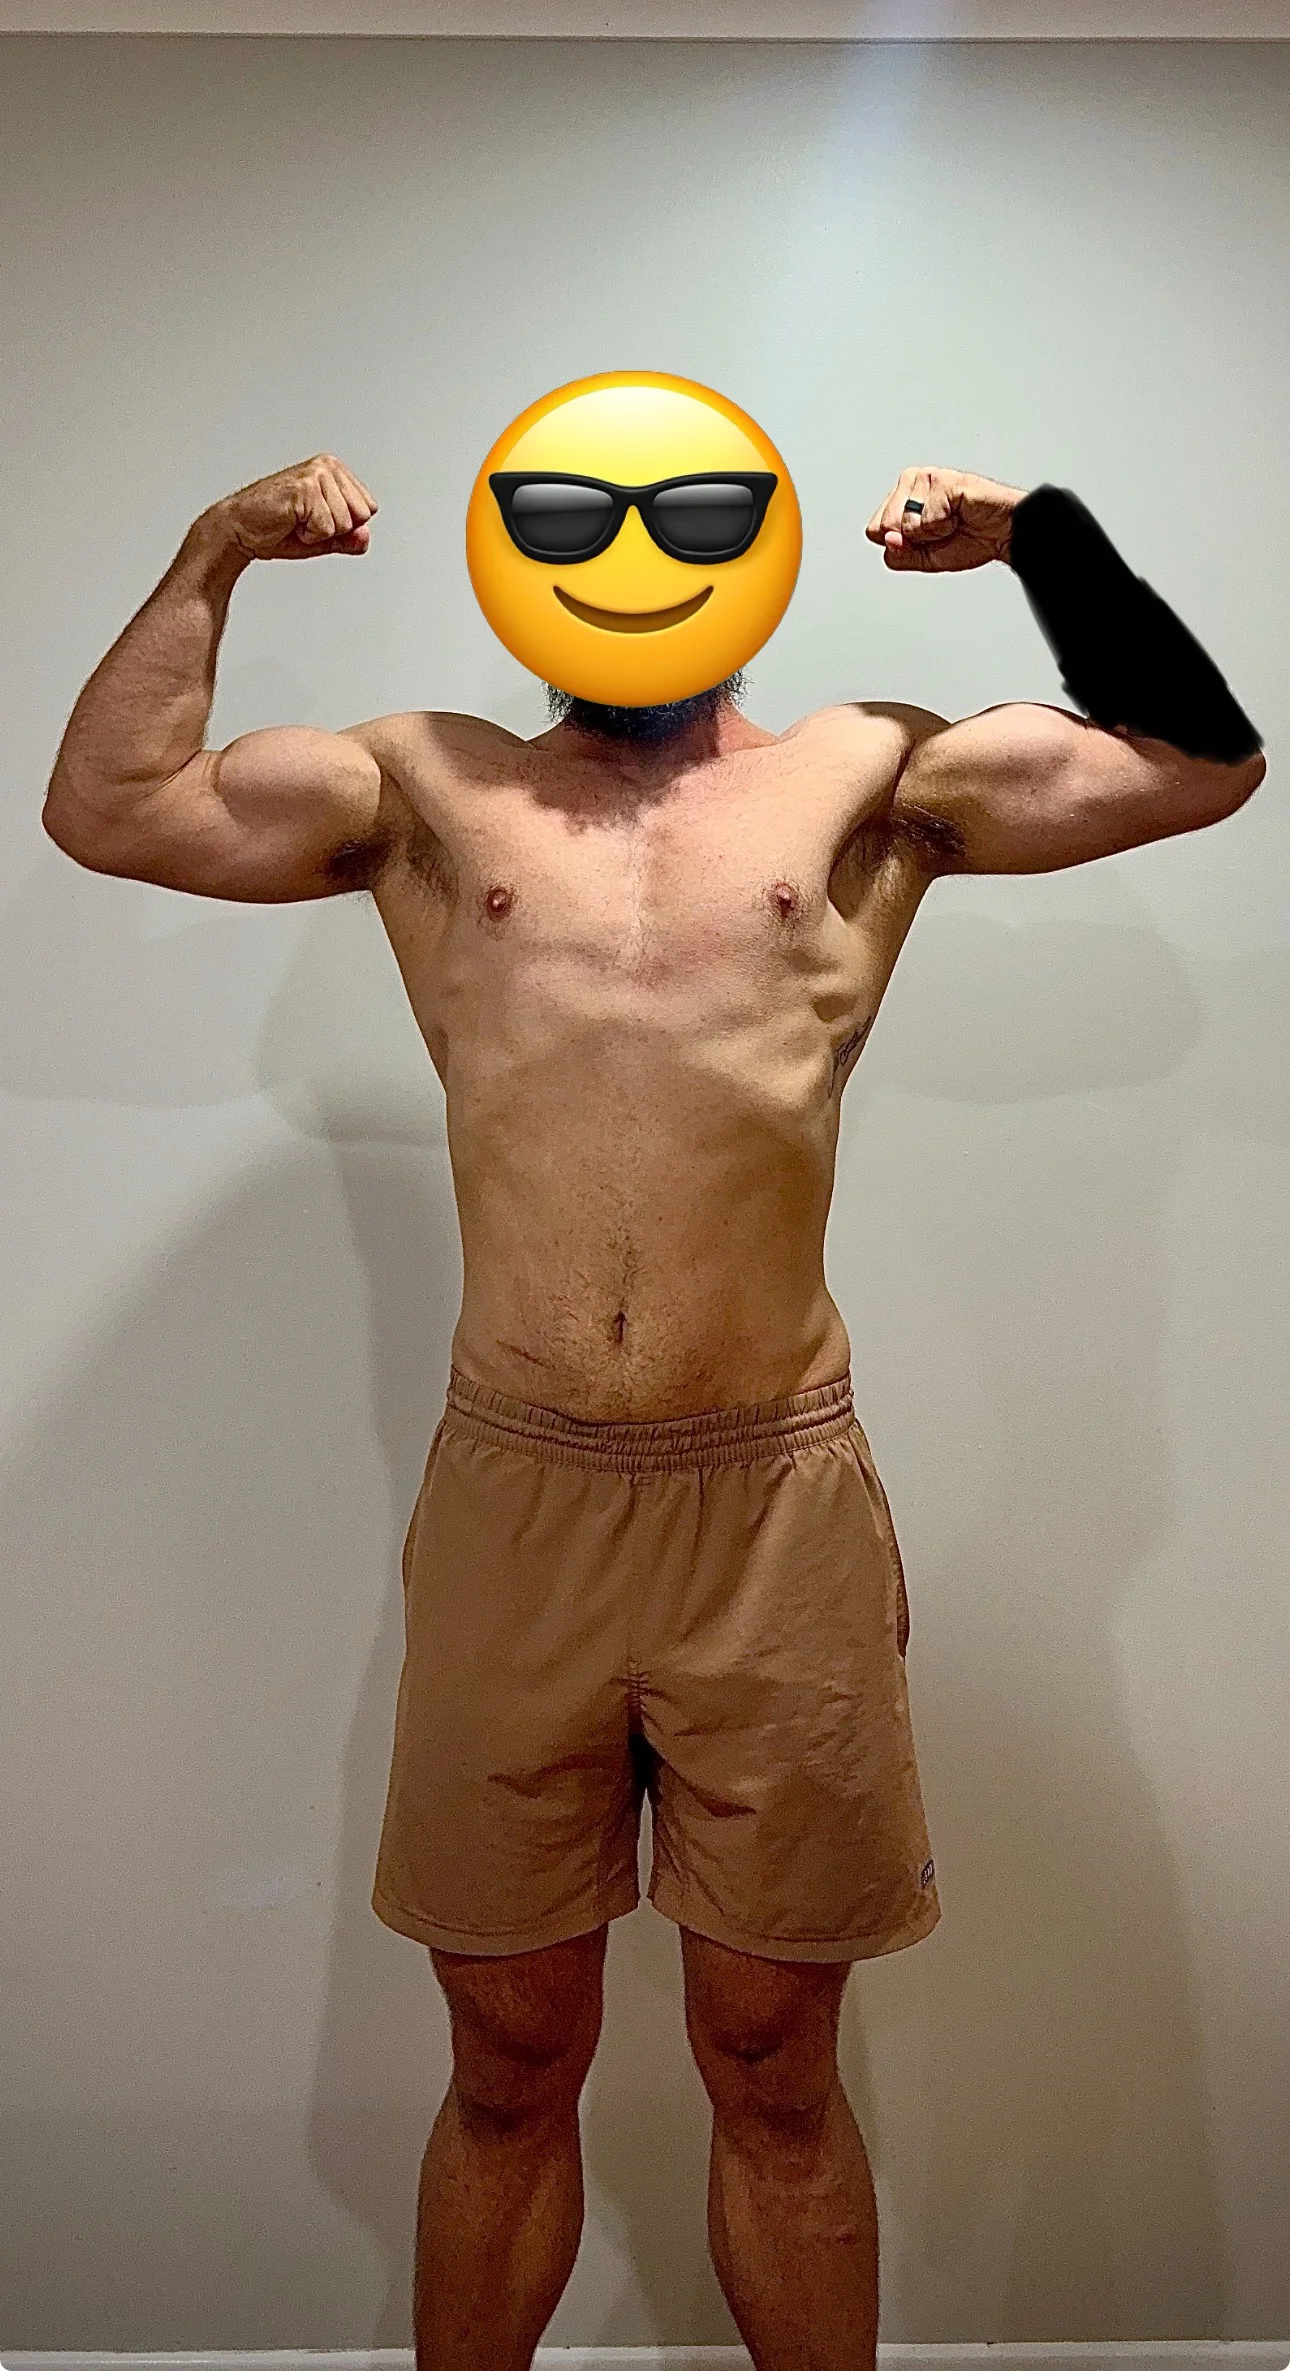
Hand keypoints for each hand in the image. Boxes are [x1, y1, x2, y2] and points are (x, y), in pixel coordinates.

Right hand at [207, 453, 378, 561]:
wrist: (240, 530)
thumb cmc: (276, 529)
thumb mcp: (323, 538)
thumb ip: (349, 538)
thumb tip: (366, 536)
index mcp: (335, 471)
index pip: (368, 509)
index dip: (344, 526)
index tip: (316, 520)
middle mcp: (328, 466)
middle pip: (361, 516)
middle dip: (335, 530)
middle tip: (305, 522)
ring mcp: (316, 474)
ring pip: (345, 523)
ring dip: (319, 532)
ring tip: (296, 521)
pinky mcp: (305, 488)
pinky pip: (326, 528)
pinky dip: (308, 535)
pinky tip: (290, 521)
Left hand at [865, 466, 1026, 572]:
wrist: (1003, 533)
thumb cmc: (971, 539)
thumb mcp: (925, 559)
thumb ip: (899, 555)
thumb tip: (887, 540)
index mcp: (901, 499)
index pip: (874, 531)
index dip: (901, 546)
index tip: (926, 541)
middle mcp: (909, 484)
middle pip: (883, 527)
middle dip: (915, 540)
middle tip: (942, 531)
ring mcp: (924, 479)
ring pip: (904, 523)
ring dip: (933, 533)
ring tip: (952, 521)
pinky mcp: (940, 480)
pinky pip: (927, 519)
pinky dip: (945, 526)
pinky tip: (960, 514)